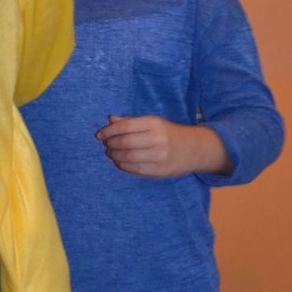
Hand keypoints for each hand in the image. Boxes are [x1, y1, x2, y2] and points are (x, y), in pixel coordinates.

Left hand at [95, 115, 231, 177]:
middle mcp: (157, 139)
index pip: (125, 126)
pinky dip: (123, 166)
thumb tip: (110, 120)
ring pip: (128, 157)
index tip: (99, 135)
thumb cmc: (167, 132)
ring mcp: (159, 157)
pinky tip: (119, 162)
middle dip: (110, 144)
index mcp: (154, 124)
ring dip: (114, 156)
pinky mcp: (160, 171)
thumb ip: (130, 121)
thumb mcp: (151, 122)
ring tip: (110, 153)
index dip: (108, 131)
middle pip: (125, 142)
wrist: (192, 149)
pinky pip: (136, 169)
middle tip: (105, 144)